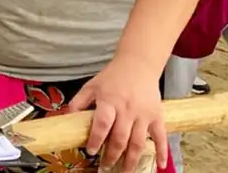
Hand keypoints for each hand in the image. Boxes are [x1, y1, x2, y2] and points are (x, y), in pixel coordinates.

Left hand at [68, 56, 167, 172]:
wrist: (138, 65)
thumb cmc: (112, 77)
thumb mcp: (92, 86)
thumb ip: (79, 102)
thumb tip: (66, 118)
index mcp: (110, 101)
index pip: (102, 124)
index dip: (96, 139)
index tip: (91, 151)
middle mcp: (127, 109)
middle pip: (120, 138)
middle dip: (112, 156)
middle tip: (105, 167)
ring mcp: (144, 114)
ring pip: (138, 142)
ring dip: (131, 160)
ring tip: (124, 172)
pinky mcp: (157, 116)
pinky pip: (160, 137)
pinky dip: (162, 152)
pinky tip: (159, 166)